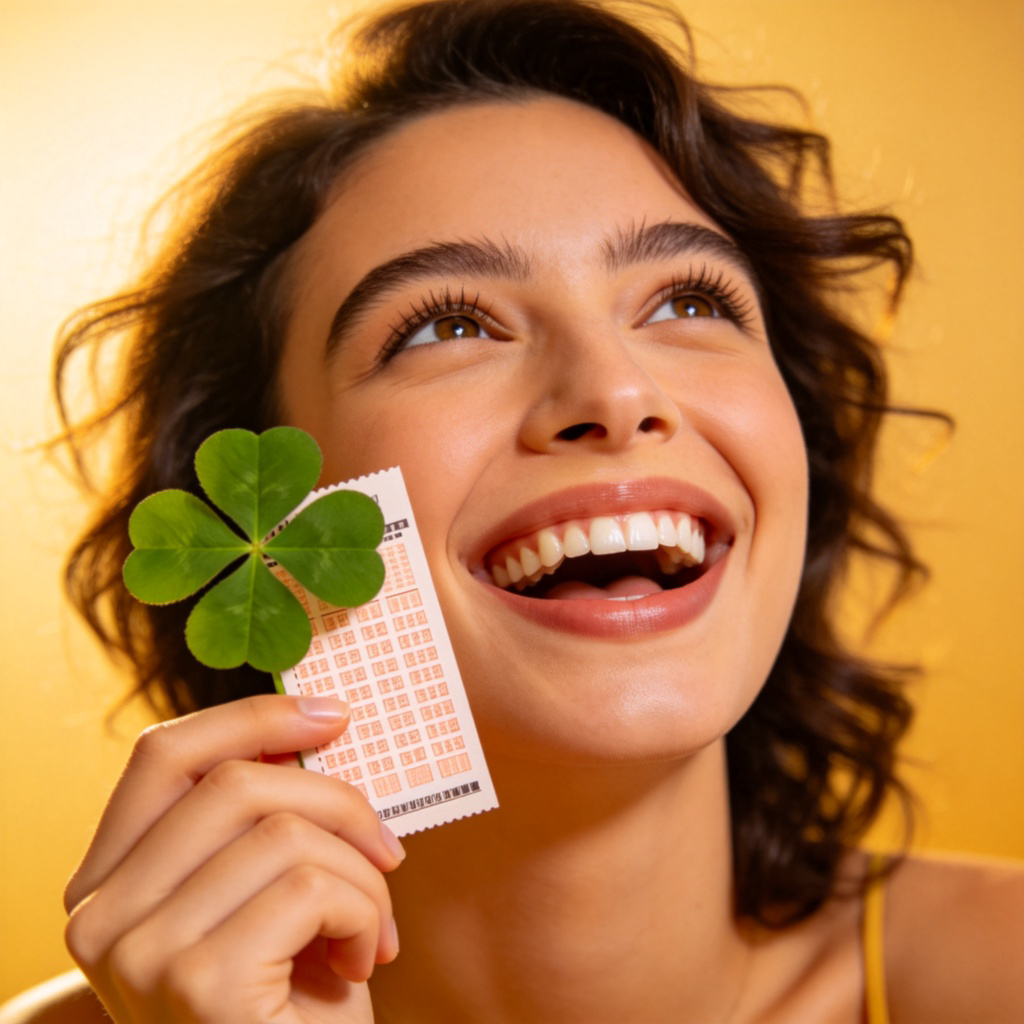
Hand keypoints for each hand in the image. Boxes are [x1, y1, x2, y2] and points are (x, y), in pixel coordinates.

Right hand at [64, 695, 403, 1022]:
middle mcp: (100, 916)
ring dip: (362, 873)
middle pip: (236, 782)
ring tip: (369, 928)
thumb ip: (259, 821)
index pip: (163, 757)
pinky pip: (315, 885)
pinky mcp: (199, 983)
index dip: (252, 718)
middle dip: (339, 803)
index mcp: (107, 884)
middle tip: (387, 850)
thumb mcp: (260, 896)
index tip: (333, 715)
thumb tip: (312, 724)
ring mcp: (139, 953)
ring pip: (285, 830)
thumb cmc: (286, 1002)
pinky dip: (366, 912)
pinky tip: (361, 962)